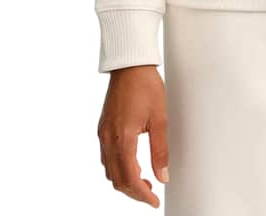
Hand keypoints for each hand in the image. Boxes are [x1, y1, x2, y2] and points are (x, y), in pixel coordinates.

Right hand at [98, 65, 169, 207]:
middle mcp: (108, 139)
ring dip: (125, 181)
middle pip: (117, 179)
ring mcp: (103, 134)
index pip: (130, 178)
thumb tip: (163, 176)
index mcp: (123, 138)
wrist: (130, 65)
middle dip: (133, 192)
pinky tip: (133, 164)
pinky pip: (106, 157)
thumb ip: (160, 150)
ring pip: (110, 170)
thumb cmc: (146, 86)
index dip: (142, 194)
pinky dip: (118, 168)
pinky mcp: (102, 128)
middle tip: (151, 194)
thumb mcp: (160, 118)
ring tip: (144, 180)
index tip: (154, 200)